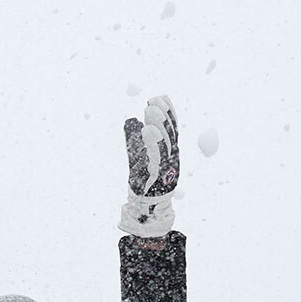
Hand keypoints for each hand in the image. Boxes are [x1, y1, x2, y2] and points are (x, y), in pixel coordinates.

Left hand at [120, 95, 178, 237]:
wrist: (145, 204)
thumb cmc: (142, 179)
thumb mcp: (137, 154)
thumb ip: (135, 138)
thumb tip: (130, 120)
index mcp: (170, 151)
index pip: (172, 129)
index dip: (168, 113)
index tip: (161, 97)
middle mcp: (172, 157)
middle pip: (170, 133)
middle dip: (162, 115)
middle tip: (153, 100)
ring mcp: (166, 167)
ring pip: (164, 143)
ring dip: (157, 124)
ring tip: (149, 110)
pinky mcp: (156, 176)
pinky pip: (155, 156)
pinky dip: (151, 142)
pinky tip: (146, 130)